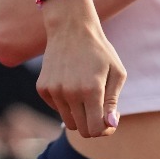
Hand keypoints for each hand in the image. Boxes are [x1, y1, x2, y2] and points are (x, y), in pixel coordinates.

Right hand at [36, 0, 125, 137]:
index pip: (95, 130)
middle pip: (81, 130)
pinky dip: (66, 103)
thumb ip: (113, 101)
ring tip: (87, 93)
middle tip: (100, 109)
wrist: (71, 28)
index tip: (109, 119)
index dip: (105, 129)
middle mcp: (70, 93)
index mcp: (92, 90)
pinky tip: (72, 83)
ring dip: (80, 113)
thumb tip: (110, 125)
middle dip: (93, 125)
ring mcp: (54, 91)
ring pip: (68, 120)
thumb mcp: (116, 72)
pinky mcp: (42, 88)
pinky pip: (56, 108)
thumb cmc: (99, 51)